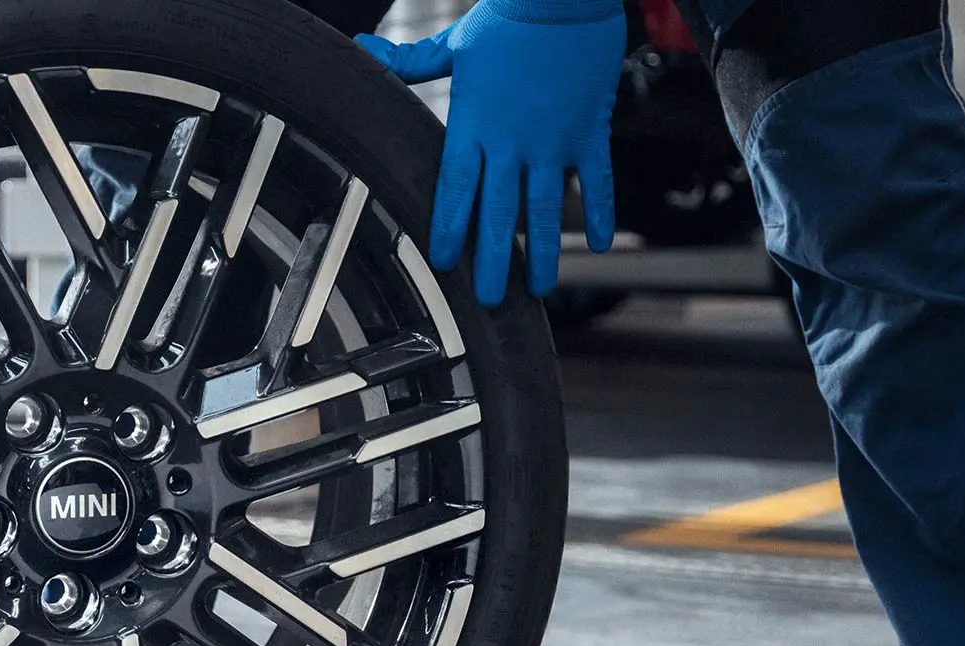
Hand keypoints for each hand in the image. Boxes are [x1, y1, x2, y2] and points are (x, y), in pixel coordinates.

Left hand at [357, 0, 622, 304]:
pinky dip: (603, 210)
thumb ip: (409, 61)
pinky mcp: (590, 130)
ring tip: (542, 288)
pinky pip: (598, 179)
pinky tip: (603, 243)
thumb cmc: (507, 18)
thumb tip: (361, 49)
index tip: (444, 261)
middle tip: (491, 299)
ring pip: (548, 207)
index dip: (449, 227)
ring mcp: (554, 140)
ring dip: (546, 251)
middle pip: (500, 212)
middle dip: (495, 260)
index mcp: (473, 124)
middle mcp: (512, 141)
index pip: (455, 188)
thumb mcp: (455, 42)